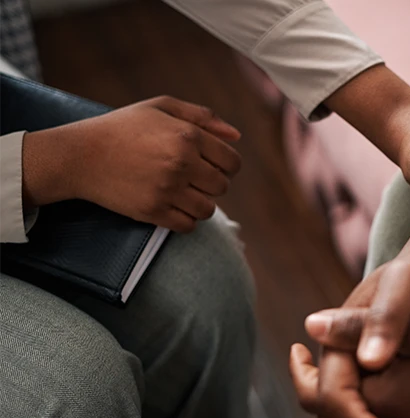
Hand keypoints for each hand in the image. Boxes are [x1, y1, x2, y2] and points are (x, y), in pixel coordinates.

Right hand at [22, 96, 241, 232]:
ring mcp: (167, 189)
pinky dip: (185, 219)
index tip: (210, 165)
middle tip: (191, 177)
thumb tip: (236, 136)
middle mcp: (181, 163)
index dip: (226, 165)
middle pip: (222, 186)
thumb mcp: (161, 107)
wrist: (80, 155)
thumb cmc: (123, 127)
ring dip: (200, 203)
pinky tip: (172, 206)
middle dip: (211, 183)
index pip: (232, 162)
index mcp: (187, 135)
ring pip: (208, 209)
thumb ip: (203, 117)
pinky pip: (188, 225)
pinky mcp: (153, 211)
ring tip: (182, 192)